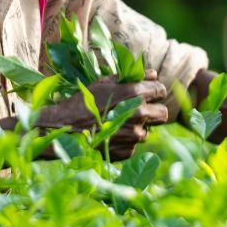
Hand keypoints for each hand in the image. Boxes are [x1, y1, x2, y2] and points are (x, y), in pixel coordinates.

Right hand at [36, 69, 168, 157]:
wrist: (63, 129)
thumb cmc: (82, 101)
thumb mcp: (104, 82)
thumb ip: (131, 77)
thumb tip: (153, 74)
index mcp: (135, 94)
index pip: (161, 90)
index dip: (155, 90)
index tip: (148, 92)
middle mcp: (139, 115)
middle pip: (163, 114)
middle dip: (154, 110)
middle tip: (140, 110)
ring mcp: (134, 135)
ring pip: (148, 131)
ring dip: (138, 128)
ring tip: (119, 123)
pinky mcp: (127, 152)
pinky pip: (134, 145)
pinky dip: (126, 141)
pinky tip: (110, 135)